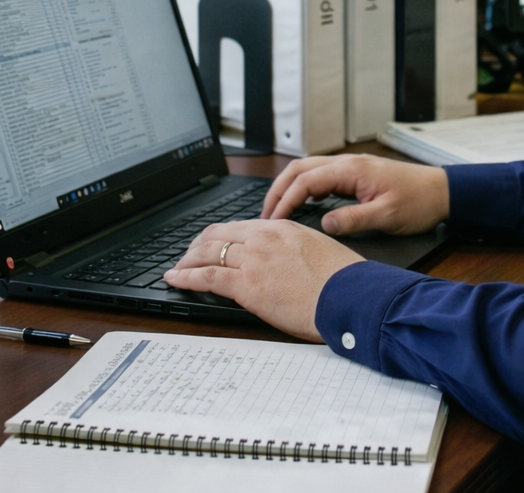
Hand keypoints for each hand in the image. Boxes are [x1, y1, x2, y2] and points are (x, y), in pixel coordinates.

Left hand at [164, 219, 362, 340]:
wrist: (349, 296)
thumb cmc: (341, 280)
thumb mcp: (317, 250)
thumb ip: (293, 250)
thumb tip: (283, 262)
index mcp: (281, 228)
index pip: (238, 226)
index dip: (217, 236)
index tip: (209, 243)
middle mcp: (263, 238)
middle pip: (217, 235)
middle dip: (196, 245)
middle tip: (186, 255)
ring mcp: (253, 260)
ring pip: (207, 253)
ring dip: (186, 260)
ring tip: (175, 268)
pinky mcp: (247, 285)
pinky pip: (206, 277)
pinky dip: (185, 276)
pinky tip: (174, 279)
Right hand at [262, 154, 449, 235]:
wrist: (442, 191)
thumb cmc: (419, 202)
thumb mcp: (387, 216)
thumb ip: (353, 220)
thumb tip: (324, 225)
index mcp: (351, 170)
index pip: (305, 181)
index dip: (285, 201)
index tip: (273, 221)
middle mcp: (348, 163)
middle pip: (299, 169)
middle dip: (278, 190)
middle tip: (265, 216)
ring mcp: (351, 166)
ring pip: (308, 170)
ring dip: (289, 187)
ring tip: (277, 210)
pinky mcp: (355, 173)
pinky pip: (320, 175)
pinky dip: (304, 187)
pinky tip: (302, 204)